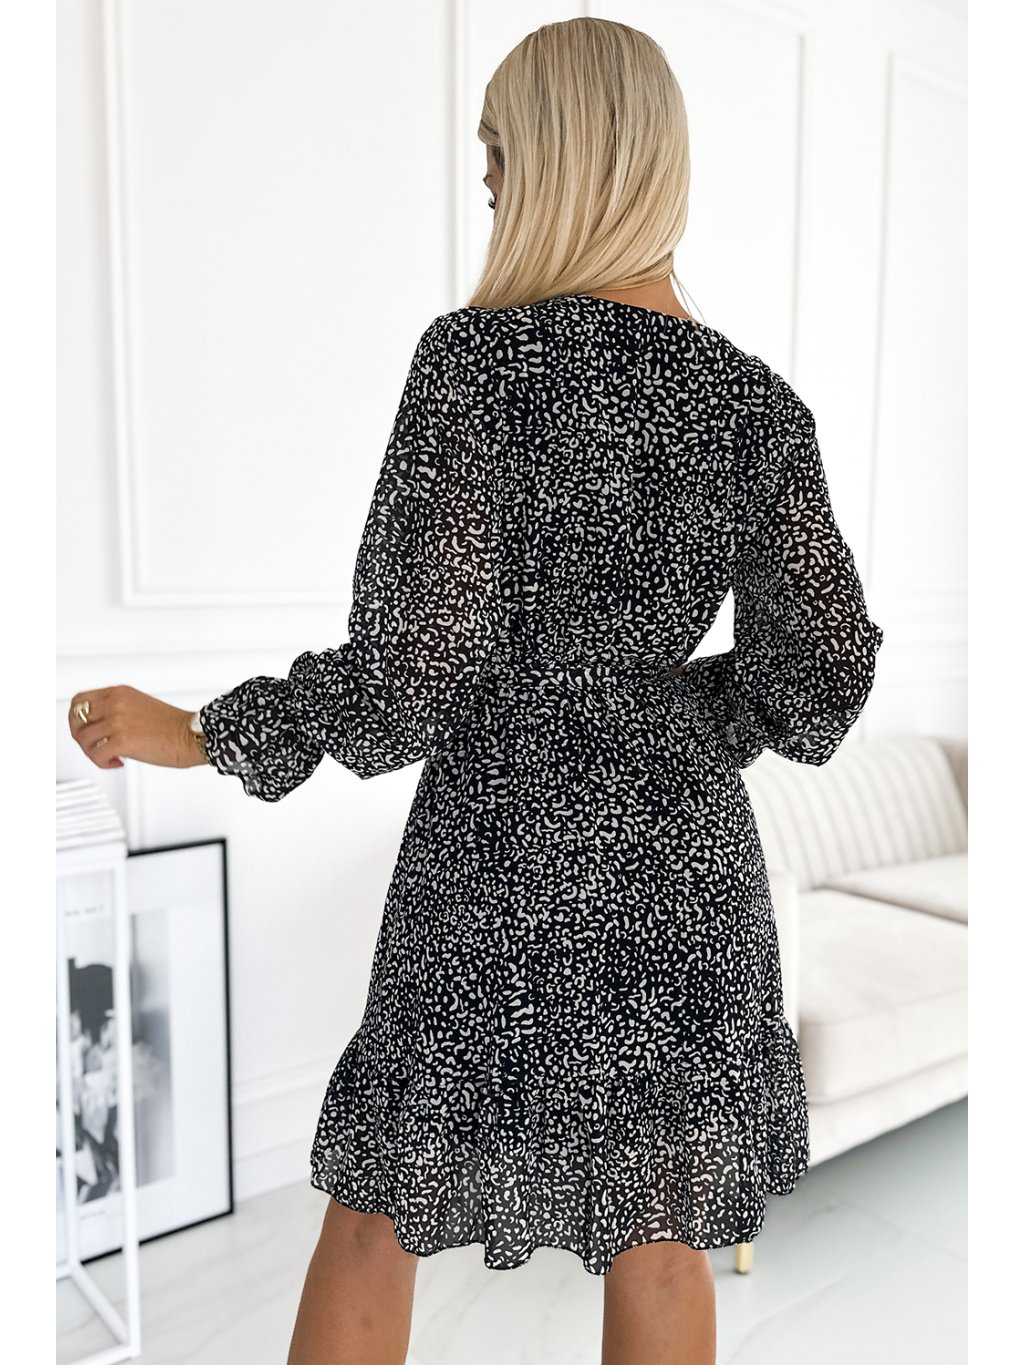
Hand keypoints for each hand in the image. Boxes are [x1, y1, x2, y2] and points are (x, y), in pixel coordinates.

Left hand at [68, 686, 206, 770]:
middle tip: (93, 747)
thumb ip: (117, 710)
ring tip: (111, 756)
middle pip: (76, 720)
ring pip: (83, 739)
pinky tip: (119, 762)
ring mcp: (117, 721)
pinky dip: (103, 763)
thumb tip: (98, 728)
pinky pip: (96, 755)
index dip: (76, 719)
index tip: (85, 730)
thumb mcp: (139, 706)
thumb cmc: (172, 726)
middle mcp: (115, 703)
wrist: (192, 735)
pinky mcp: (121, 740)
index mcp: (119, 692)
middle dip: (81, 737)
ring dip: (93, 753)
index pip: (79, 700)